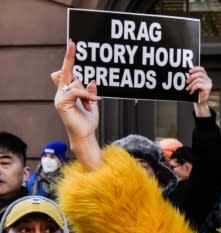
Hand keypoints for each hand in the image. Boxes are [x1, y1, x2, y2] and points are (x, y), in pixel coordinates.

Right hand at [51, 39, 102, 170]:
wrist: (85, 135)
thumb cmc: (88, 122)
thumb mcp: (92, 103)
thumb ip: (90, 92)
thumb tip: (91, 80)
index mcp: (68, 92)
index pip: (66, 72)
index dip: (69, 58)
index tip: (72, 44)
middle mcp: (61, 93)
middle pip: (64, 71)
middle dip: (69, 57)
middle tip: (73, 43)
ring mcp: (59, 98)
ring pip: (75, 83)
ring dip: (87, 92)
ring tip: (92, 103)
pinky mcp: (61, 103)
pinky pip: (76, 92)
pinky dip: (86, 96)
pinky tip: (93, 101)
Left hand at [186, 66, 211, 117]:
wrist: (200, 102)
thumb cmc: (196, 93)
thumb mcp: (194, 84)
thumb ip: (192, 79)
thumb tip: (187, 75)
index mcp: (205, 77)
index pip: (202, 69)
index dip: (195, 69)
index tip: (189, 71)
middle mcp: (208, 80)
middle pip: (200, 74)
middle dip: (191, 77)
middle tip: (187, 82)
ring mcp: (209, 84)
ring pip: (198, 80)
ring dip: (191, 84)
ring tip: (188, 89)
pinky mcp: (208, 89)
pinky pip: (198, 85)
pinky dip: (193, 88)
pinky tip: (191, 92)